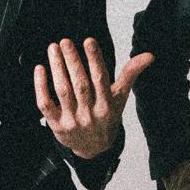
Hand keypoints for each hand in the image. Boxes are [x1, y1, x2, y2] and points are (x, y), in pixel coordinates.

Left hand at [36, 39, 151, 160]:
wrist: (94, 148)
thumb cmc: (107, 116)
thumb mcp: (120, 96)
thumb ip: (131, 74)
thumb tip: (149, 55)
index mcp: (107, 105)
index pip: (101, 79)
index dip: (95, 59)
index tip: (89, 41)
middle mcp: (90, 113)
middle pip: (80, 84)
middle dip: (73, 61)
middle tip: (65, 41)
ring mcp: (72, 120)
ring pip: (63, 91)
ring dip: (57, 68)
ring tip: (53, 49)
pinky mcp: (56, 125)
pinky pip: (46, 104)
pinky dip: (41, 87)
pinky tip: (40, 69)